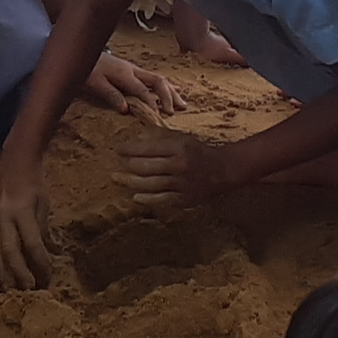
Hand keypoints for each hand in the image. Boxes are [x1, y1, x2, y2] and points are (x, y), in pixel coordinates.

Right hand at [0, 174, 53, 289]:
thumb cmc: (34, 182)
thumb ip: (42, 230)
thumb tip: (47, 254)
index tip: (49, 275)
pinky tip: (0, 271)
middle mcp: (3, 216)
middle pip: (9, 251)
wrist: (13, 162)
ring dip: (3, 271)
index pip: (32, 243)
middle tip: (28, 290)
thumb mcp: (43, 204)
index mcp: (21, 210)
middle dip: (19, 272)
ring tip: (10, 288)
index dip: (41, 261)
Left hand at [83, 56, 183, 117]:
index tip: (159, 116)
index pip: (142, 90)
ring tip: (182, 104)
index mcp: (124, 74)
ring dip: (171, 92)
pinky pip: (154, 78)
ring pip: (159, 80)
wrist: (82, 51)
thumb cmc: (87, 68)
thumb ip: (110, 95)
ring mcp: (135, 70)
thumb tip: (125, 109)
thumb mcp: (94, 83)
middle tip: (174, 111)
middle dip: (168, 96)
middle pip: (158, 81)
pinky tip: (176, 89)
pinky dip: (166, 86)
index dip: (151, 102)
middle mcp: (133, 70)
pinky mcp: (134, 71)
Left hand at [114, 129, 228, 214]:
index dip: (130, 149)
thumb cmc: (200, 152)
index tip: (118, 150)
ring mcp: (181, 184)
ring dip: (131, 182)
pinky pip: (162, 199)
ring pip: (151, 184)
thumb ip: (161, 138)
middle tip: (114, 168)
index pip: (148, 148)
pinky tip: (135, 197)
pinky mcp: (185, 198)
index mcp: (179, 148)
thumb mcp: (183, 139)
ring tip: (118, 179)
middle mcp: (179, 165)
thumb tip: (139, 138)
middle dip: (127, 166)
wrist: (223, 170)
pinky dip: (147, 199)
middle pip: (146, 167)